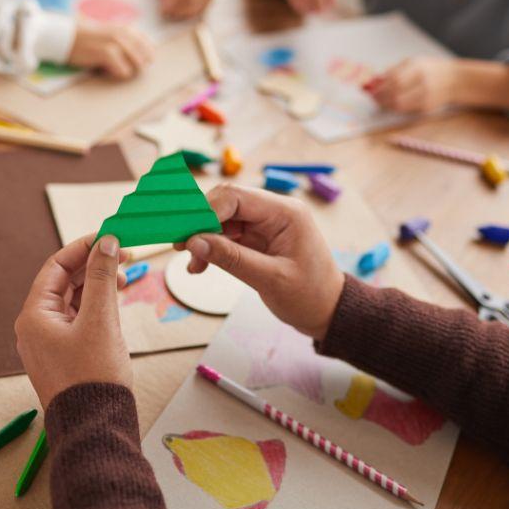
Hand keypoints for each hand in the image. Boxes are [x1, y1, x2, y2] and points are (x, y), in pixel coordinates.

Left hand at [15, 234, 131, 409]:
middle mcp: (37, 326)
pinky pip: (79, 318)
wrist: (96, 426)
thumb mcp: (101, 320)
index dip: (82, 247)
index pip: (55, 267)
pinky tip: (115, 300)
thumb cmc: (94, 376)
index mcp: (35, 316)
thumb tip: (105, 243)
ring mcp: (51, 341)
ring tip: (124, 277)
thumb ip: (102, 277)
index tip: (109, 236)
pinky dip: (97, 305)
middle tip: (123, 254)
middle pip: (64, 281)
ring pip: (74, 299)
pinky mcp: (66, 352)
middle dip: (94, 265)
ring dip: (98, 284)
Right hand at [68, 20, 153, 79]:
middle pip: (144, 53)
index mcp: (123, 28)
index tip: (148, 61)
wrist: (64, 36)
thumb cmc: (84, 37)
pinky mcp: (105, 53)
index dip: (149, 52)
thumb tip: (138, 54)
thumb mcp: (106, 33)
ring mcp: (113, 42)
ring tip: (126, 72)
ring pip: (136, 61)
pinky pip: (123, 68)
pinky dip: (122, 73)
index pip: (145, 41)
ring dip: (134, 69)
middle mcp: (120, 33)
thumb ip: (122, 39)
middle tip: (137, 70)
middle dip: (143, 63)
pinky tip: (116, 73)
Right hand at [176, 185, 344, 339]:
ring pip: (222, 220)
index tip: (185, 234)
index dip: (205, 211)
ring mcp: (265, 224)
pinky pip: (226, 236)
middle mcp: (274, 211)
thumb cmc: (310, 296)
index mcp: (285, 212)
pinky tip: (199, 267)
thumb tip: (194, 242)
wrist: (328, 311)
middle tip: (179, 246)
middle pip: (225, 204)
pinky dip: (211, 249)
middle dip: (200, 224)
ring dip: (202, 239)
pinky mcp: (258, 238)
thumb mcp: (270, 279)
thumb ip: (231, 258)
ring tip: (192, 264)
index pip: (235, 196)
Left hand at [366, 57, 459, 113]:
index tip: (371, 90)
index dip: (380, 87)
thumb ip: (394, 71)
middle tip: (373, 98)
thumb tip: (374, 81)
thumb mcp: (414, 63)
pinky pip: (405, 110)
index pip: (394, 79)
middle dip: (380, 97)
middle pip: (394, 93)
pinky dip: (395, 108)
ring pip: (398, 105)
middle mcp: (422, 82)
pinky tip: (392, 104)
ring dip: (385, 105)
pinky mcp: (426, 107)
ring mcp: (425, 96)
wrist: (455, 81)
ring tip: (380, 101)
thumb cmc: (431, 70)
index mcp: (418, 67)